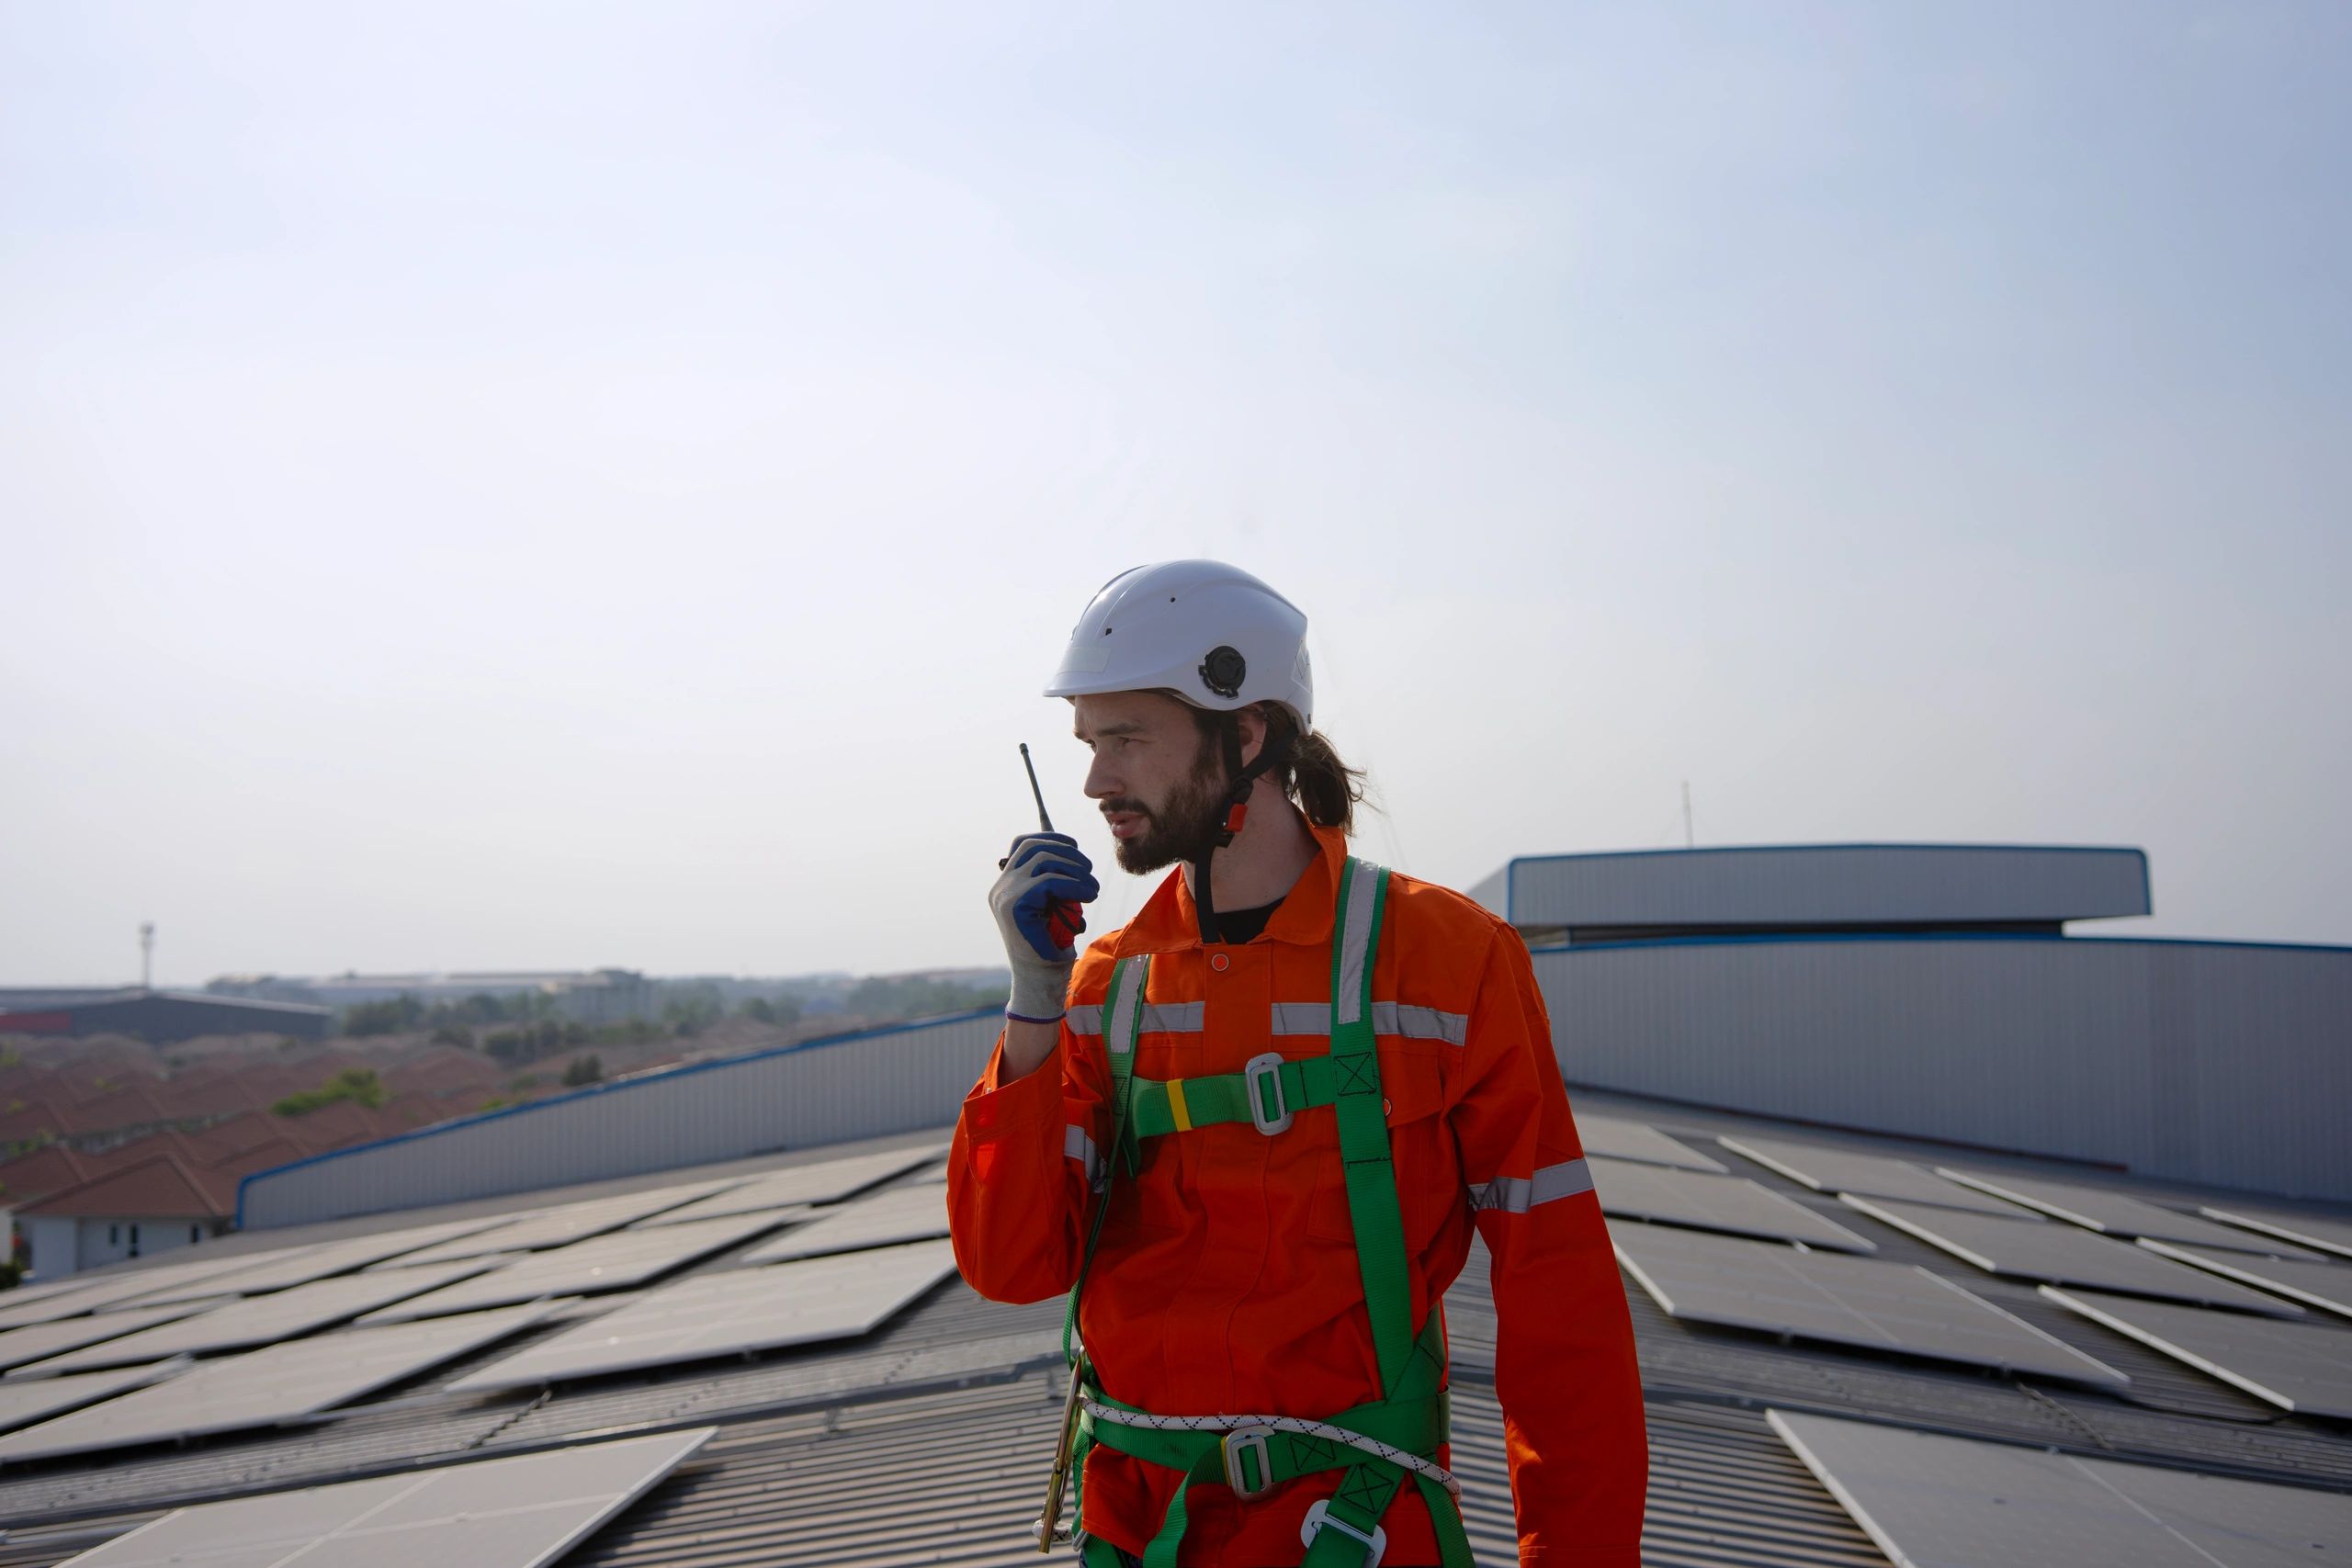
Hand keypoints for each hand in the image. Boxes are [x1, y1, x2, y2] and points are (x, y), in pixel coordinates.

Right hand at [990, 832, 1098, 1019]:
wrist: (1040, 980)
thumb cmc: (1051, 946)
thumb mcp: (1055, 906)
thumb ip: (1056, 882)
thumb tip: (1074, 856)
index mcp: (1006, 885)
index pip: (1023, 844)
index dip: (1050, 837)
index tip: (1075, 846)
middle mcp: (1001, 887)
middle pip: (1033, 846)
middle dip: (1067, 851)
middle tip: (1089, 870)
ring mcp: (1004, 895)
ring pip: (1043, 858)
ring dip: (1075, 868)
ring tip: (1092, 888)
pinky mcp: (1014, 906)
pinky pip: (1049, 880)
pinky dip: (1074, 884)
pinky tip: (1089, 896)